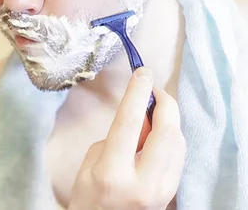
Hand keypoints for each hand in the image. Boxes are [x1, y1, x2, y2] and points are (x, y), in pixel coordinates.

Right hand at [68, 68, 185, 209]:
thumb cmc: (88, 195)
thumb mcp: (92, 161)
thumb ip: (118, 137)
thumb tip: (142, 117)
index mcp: (112, 173)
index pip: (129, 124)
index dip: (137, 94)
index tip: (143, 73)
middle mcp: (142, 183)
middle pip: (165, 133)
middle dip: (165, 105)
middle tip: (154, 90)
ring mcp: (161, 191)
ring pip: (178, 143)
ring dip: (169, 120)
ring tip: (153, 113)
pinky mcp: (172, 193)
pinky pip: (179, 156)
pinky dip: (172, 137)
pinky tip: (160, 133)